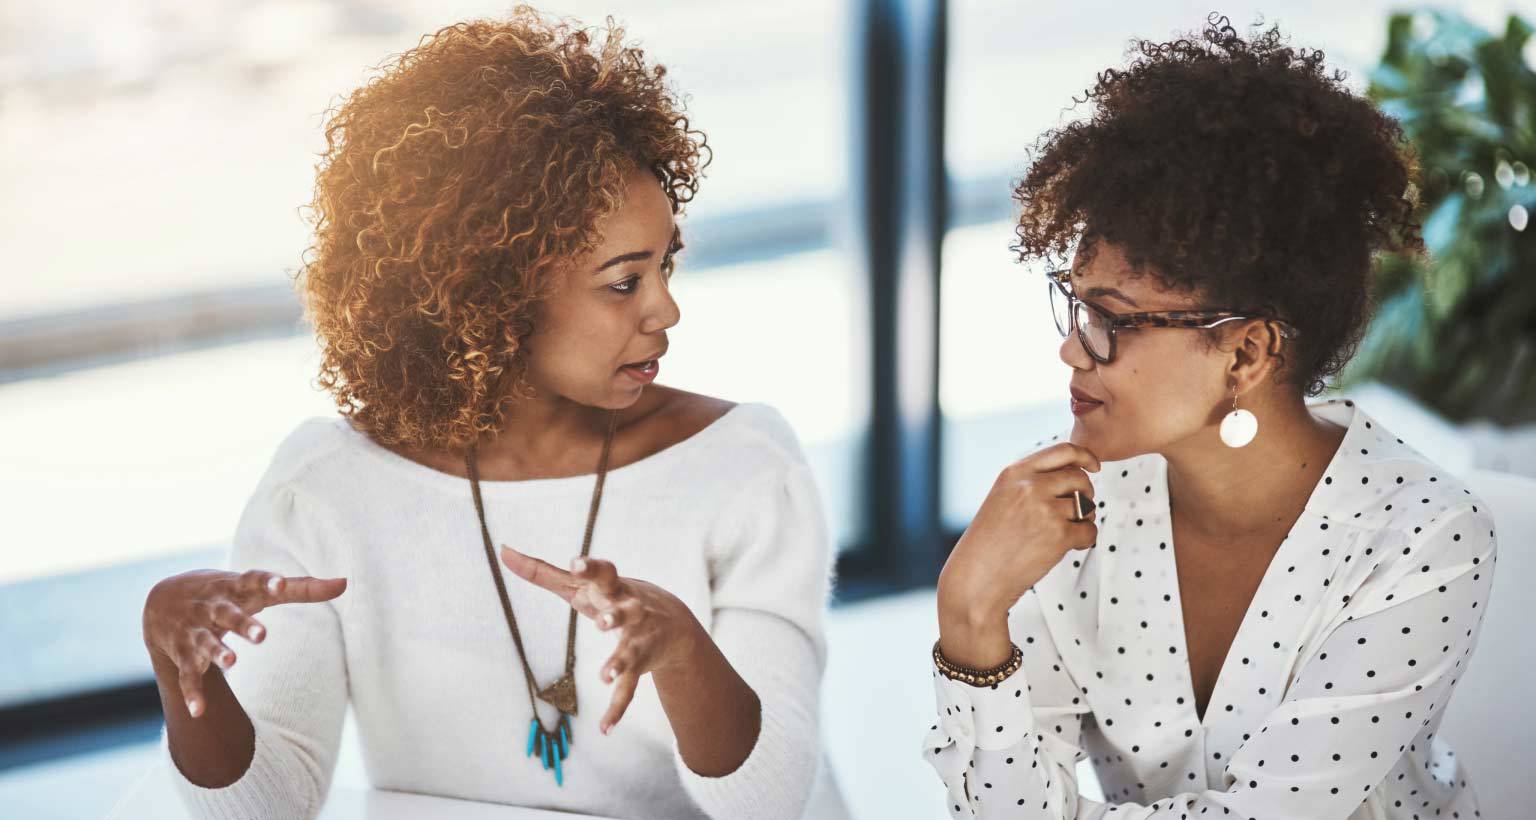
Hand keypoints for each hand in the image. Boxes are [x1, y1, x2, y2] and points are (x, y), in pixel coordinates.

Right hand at [142, 570, 347, 717]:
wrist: (162, 599)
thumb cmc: (228, 591)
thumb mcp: (259, 588)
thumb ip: (302, 588)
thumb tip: (346, 583)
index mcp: (236, 587)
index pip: (252, 580)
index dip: (267, 582)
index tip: (280, 585)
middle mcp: (214, 607)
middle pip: (228, 614)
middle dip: (243, 624)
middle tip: (262, 635)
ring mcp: (196, 630)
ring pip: (205, 642)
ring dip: (217, 653)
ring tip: (232, 662)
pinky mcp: (183, 654)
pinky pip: (187, 675)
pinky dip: (192, 693)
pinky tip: (198, 712)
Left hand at [499, 545, 702, 734]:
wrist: (674, 624)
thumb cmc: (614, 597)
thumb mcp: (582, 585)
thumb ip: (543, 572)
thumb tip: (503, 551)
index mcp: (613, 587)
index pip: (604, 573)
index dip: (591, 569)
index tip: (576, 563)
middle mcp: (630, 611)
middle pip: (626, 611)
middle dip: (616, 616)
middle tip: (604, 622)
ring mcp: (637, 639)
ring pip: (630, 651)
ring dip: (618, 663)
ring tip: (605, 676)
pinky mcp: (640, 666)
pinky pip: (629, 689)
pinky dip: (618, 708)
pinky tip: (605, 728)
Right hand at [937, 442, 1099, 661]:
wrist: (977, 578)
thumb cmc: (989, 543)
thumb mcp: (1002, 498)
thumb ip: (1031, 482)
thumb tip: (1076, 475)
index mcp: (1014, 473)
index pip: (1063, 451)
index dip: (1085, 456)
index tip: (1094, 467)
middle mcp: (1030, 486)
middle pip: (1079, 478)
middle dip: (1086, 493)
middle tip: (1078, 510)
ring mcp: (1045, 510)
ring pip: (1087, 505)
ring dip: (1083, 520)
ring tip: (1063, 534)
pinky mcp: (1058, 535)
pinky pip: (1089, 530)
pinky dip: (1084, 540)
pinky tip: (1066, 547)